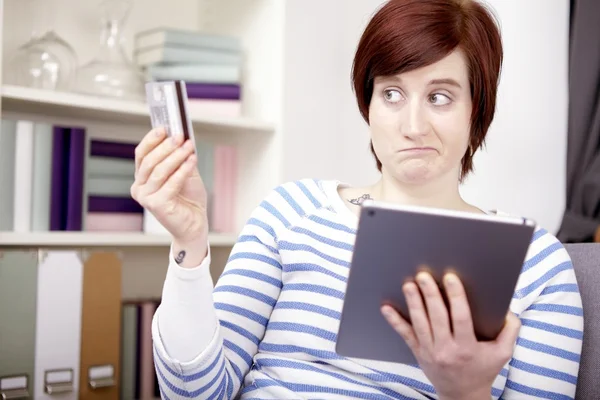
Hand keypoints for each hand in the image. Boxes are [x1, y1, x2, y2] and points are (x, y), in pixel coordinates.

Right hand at [130, 128, 208, 246]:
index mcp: (142, 178)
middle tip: (180, 136)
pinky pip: (170, 183)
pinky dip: (182, 170)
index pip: (141, 154)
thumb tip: (180, 136)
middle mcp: (139, 187)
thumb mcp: (184, 172)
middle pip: (149, 161)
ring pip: (159, 171)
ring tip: (189, 147)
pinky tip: (192, 160)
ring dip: (176, 156)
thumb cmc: (189, 198)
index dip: (151, 139)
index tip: (164, 127)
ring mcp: (145, 197)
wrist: (195, 223)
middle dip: (166, 146)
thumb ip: (179, 157)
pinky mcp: (156, 205)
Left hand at [381, 271, 520, 399]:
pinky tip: (386, 308)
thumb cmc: (483, 370)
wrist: (462, 395)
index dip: (455, 296)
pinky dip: (394, 321)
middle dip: (430, 294)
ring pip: (419, 323)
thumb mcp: (503, 353)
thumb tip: (509, 309)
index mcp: (468, 347)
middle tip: (423, 275)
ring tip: (409, 284)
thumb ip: (510, 330)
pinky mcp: (418, 352)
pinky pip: (405, 334)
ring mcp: (430, 351)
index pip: (461, 318)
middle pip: (437, 317)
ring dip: (413, 302)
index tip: (450, 277)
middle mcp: (447, 349)